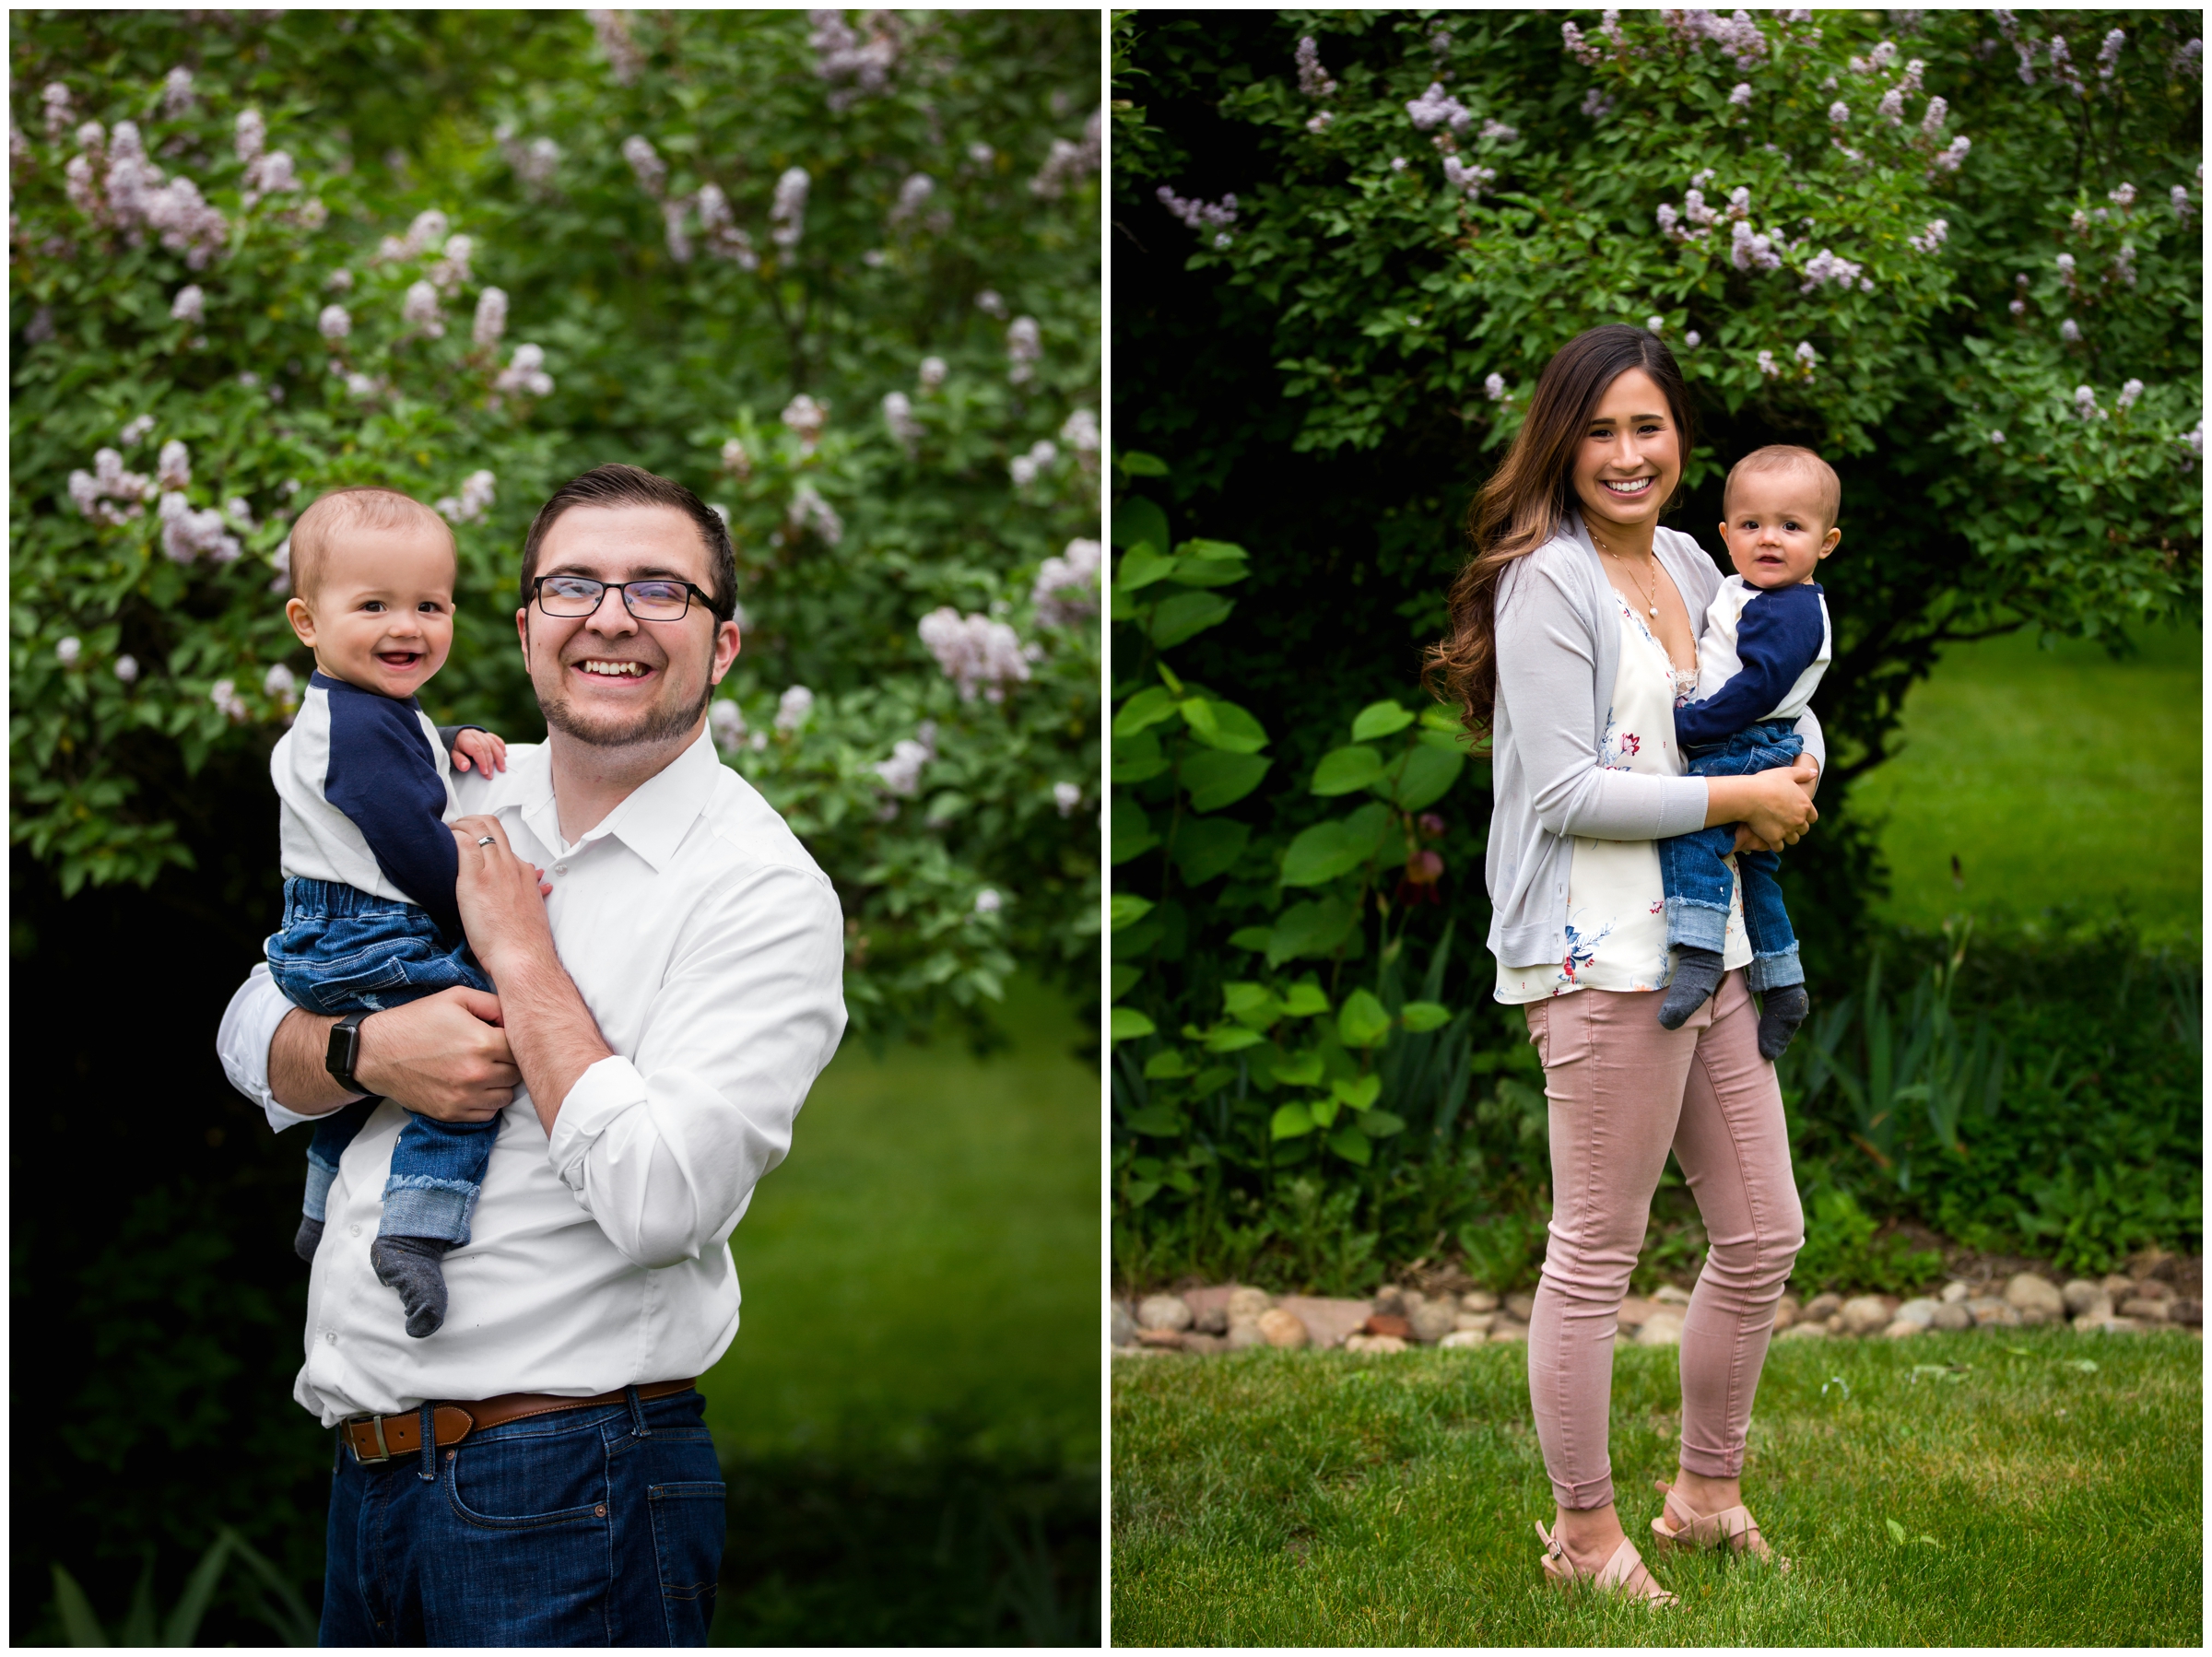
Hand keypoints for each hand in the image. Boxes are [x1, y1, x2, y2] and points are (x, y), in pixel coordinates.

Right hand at [354, 986, 519, 1121]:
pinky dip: (486, 1102)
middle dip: (510, 1063)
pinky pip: (487, 1114)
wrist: (376, 1052)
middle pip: (517, 1074)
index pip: (522, 1049)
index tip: (503, 1038)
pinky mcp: (451, 1113)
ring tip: (484, 1069)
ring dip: (500, 1084)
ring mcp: (464, 1097)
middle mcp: (477, 1074)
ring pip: (506, 1097)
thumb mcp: (456, 997)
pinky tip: (473, 1086)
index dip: (516, 1041)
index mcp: (482, 1043)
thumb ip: (493, 1003)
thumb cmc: (416, 1021)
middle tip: (494, 1053)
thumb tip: (517, 1016)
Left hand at [450, 727, 507, 774]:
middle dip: (490, 763)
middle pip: (487, 747)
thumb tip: (466, 767)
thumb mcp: (450, 754)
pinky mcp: (485, 735)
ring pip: (493, 744)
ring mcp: (481, 734)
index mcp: (465, 738)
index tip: (484, 772)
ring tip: (502, 768)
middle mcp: (474, 734)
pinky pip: (496, 739)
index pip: (477, 749)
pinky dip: (501, 747)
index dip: (483, 761)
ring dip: (499, 757)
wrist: (452, 737)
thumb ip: (458, 760)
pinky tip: (504, 754)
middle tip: (490, 775)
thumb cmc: (452, 747)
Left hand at [451, 814, 555, 978]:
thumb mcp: (532, 910)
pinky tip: (440, 844)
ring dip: (457, 826)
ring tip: (443, 836)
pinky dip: (451, 838)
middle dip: (469, 820)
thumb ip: (531, 891)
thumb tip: (533, 882)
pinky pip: (464, 844)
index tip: (469, 840)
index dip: (483, 836)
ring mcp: (494, 871)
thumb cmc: (524, 942)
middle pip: (491, 825)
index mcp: (523, 873)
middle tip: (454, 829)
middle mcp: (510, 866)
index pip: (502, 840)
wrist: (523, 957)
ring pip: (477, 828)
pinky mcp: (475, 880)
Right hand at [1737, 756, 1820, 850]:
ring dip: (1787, 837)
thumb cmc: (1767, 782)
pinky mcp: (1775, 838)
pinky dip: (1775, 844)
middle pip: (1803, 830)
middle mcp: (1799, 820)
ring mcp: (1788, 830)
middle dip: (1796, 828)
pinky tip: (1768, 838)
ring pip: (1793, 840)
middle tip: (1785, 823)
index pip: (1812, 818)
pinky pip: (1779, 847)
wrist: (1750, 796)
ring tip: (1777, 832)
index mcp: (1805, 805)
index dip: (1804, 817)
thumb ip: (1803, 773)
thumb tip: (1815, 773)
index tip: (1795, 815)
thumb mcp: (1787, 773)